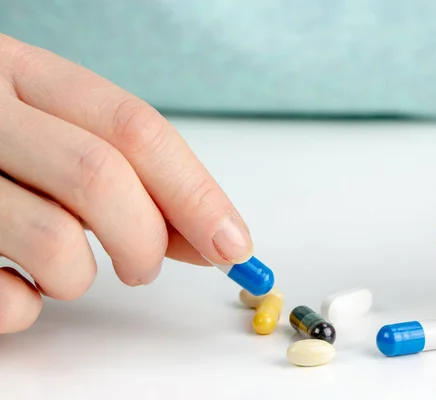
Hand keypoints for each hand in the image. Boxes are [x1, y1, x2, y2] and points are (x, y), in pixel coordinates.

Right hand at [0, 34, 252, 332]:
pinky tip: (18, 287)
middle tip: (145, 266)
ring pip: (53, 241)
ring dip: (84, 277)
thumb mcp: (54, 132)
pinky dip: (28, 307)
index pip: (133, 128)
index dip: (195, 191)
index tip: (234, 244)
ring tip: (72, 272)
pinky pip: (1, 297)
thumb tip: (208, 235)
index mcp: (21, 73)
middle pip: (100, 176)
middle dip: (145, 237)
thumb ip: (129, 175)